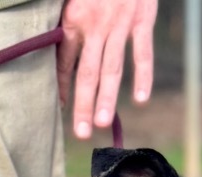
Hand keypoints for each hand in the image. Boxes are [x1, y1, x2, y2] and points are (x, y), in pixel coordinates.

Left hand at [57, 0, 157, 139]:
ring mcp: (120, 24)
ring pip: (113, 68)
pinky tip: (141, 99)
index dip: (61, 87)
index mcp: (74, 20)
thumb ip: (67, 23)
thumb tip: (58, 53)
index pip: (64, 62)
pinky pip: (143, 52)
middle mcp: (96, 26)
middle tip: (80, 133)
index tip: (57, 110)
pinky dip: (144, 75)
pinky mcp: (143, 18)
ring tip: (103, 124)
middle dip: (83, 104)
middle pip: (88, 73)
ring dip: (108, 98)